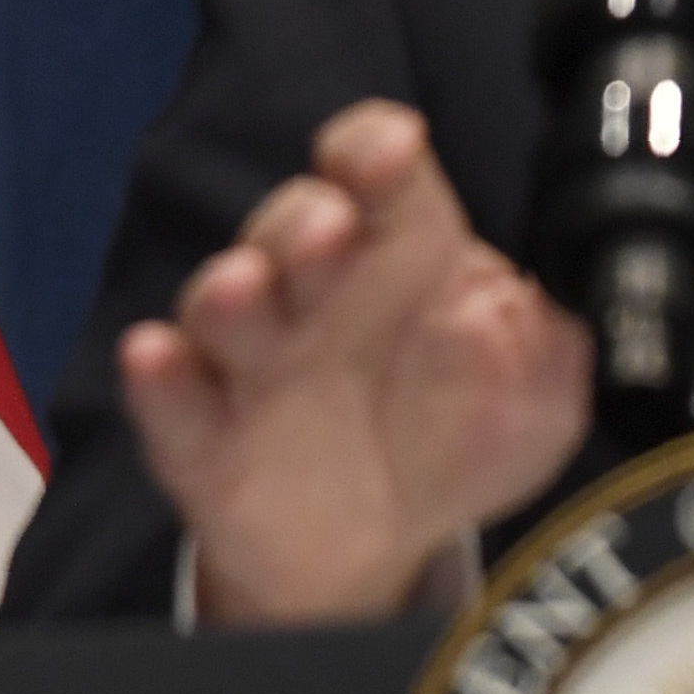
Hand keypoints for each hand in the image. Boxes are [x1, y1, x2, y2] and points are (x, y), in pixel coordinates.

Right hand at [120, 101, 592, 625]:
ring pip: (226, 305)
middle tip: (332, 227)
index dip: (378, 153)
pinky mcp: (199, 436)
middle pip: (296, 230)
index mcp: (405, 260)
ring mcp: (251, 362)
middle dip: (307, 222)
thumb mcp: (536, 403)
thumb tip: (494, 314)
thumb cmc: (461, 439)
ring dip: (233, 292)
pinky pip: (170, 400)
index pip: (385, 183)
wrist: (378, 546)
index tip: (395, 146)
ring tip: (248, 284)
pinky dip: (160, 378)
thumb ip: (538, 353)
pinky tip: (156, 356)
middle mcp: (317, 295)